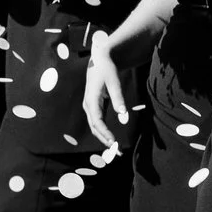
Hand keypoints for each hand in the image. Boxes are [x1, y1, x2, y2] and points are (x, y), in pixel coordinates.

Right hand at [84, 32, 131, 152]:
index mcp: (91, 100)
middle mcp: (88, 105)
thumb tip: (123, 116)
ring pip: (95, 126)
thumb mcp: (114, 82)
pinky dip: (103, 132)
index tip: (114, 143)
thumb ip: (118, 99)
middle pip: (94, 127)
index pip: (97, 121)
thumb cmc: (107, 69)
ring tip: (115, 149)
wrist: (99, 59)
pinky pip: (97, 122)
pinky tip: (111, 138)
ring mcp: (90, 106)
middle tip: (116, 152)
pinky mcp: (94, 106)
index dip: (105, 133)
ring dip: (104, 138)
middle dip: (105, 140)